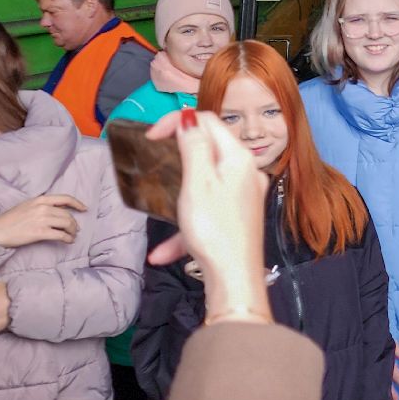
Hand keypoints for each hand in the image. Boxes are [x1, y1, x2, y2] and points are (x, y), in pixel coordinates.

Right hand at [0, 194, 85, 248]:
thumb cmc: (9, 220)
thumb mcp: (26, 206)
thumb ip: (41, 206)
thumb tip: (57, 210)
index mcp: (40, 200)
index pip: (65, 198)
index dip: (77, 203)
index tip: (84, 208)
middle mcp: (43, 208)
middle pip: (67, 214)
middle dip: (74, 223)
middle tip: (75, 230)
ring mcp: (42, 220)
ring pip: (67, 224)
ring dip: (72, 231)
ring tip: (72, 236)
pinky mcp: (40, 232)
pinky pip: (61, 235)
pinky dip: (67, 238)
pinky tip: (68, 241)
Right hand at [143, 110, 271, 323]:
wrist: (235, 280)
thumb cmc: (216, 232)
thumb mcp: (197, 182)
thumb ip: (193, 146)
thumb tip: (188, 119)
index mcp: (239, 158)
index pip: (207, 121)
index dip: (178, 122)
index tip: (152, 135)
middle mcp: (246, 174)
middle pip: (208, 150)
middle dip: (179, 156)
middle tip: (155, 162)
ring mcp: (243, 198)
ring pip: (204, 185)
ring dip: (180, 197)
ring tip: (164, 208)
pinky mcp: (237, 219)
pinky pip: (206, 214)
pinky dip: (185, 227)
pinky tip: (163, 252)